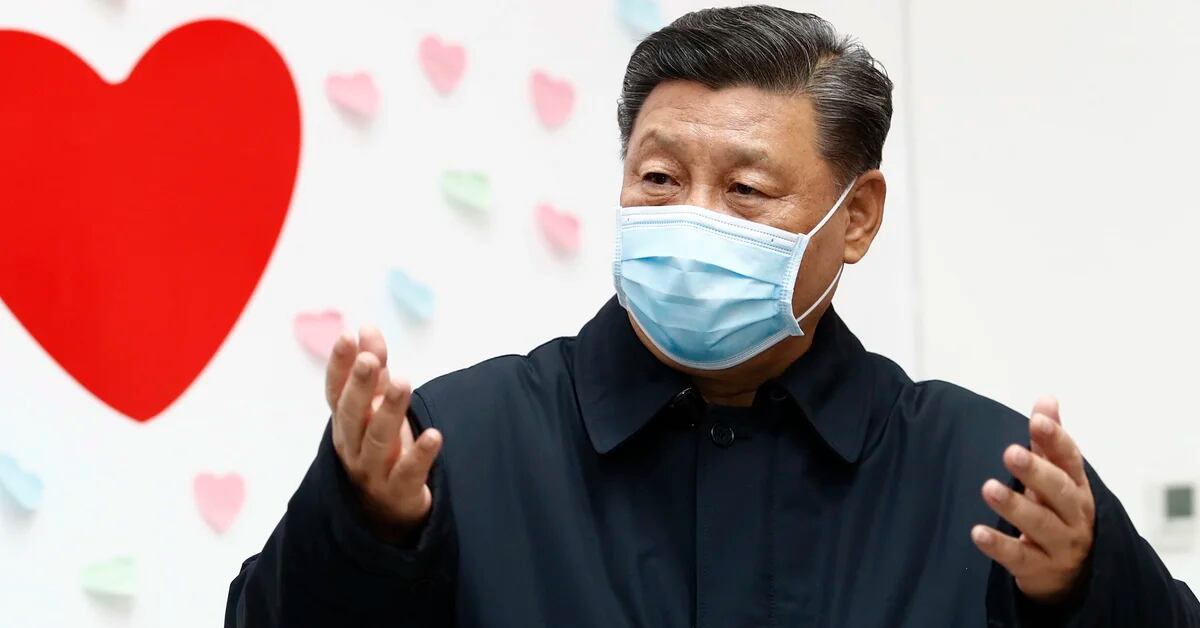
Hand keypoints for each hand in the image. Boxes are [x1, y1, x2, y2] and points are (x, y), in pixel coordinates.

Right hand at [326, 325, 442, 538]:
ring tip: (402, 382)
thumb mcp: (376, 406)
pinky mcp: (400, 492)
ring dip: (390, 411)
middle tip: (369, 360)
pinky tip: (434, 435)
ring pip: (379, 440)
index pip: (336, 392)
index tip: (347, 336)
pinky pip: (409, 473)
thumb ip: (375, 368)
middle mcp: (353, 446)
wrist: (386, 510)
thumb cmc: (379, 446)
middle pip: (352, 415)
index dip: (339, 365)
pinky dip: (421, 455)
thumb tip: (366, 327)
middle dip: (359, 386)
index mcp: (346, 423)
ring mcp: (374, 471)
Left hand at [971, 397, 1095, 603]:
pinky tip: (977, 532)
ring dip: (1014, 506)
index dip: (1056, 439)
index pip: (1070, 460)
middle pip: (1059, 491)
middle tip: (1010, 452)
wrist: (1073, 577)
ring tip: (989, 488)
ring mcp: (1061, 545)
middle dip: (1036, 471)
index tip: (1037, 420)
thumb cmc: (1060, 515)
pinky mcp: (1041, 570)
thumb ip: (1049, 442)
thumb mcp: (1058, 479)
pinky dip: (999, 546)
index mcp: (1078, 488)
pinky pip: (1019, 557)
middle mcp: (1075, 516)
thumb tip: (1046, 398)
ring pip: (1040, 524)